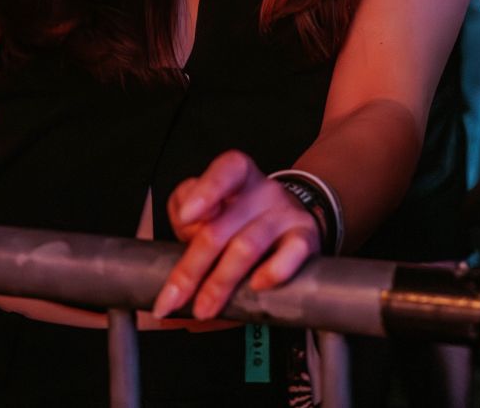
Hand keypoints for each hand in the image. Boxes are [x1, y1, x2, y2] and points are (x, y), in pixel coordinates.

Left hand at [152, 151, 321, 320]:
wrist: (293, 219)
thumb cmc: (240, 216)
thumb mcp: (211, 203)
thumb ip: (188, 210)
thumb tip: (185, 232)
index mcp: (236, 175)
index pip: (224, 171)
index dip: (205, 191)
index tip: (185, 218)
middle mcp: (262, 191)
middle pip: (221, 227)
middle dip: (193, 267)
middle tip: (174, 298)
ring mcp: (285, 214)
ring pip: (247, 246)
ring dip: (221, 282)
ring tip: (204, 309)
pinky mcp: (306, 239)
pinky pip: (292, 254)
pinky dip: (274, 271)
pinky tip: (257, 286)